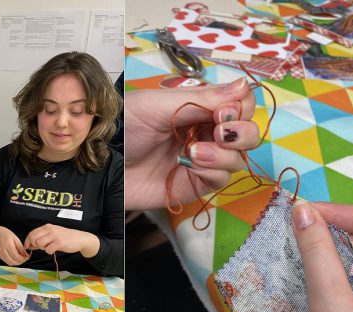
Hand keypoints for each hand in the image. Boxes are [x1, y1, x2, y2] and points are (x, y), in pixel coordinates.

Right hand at [0, 226, 28, 265]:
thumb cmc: (5, 234)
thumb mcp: (15, 238)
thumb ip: (20, 247)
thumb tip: (26, 254)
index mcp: (7, 244)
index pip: (15, 255)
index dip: (22, 258)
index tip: (27, 257)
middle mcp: (3, 250)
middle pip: (12, 261)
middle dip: (20, 262)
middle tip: (25, 258)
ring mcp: (0, 254)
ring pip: (9, 263)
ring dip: (16, 263)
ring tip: (21, 259)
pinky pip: (6, 262)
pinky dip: (12, 262)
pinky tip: (16, 258)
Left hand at [24, 224, 98, 257]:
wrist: (80, 239)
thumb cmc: (66, 237)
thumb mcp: (53, 234)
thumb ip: (42, 238)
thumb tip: (30, 245)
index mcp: (47, 226)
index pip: (32, 233)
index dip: (27, 241)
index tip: (27, 247)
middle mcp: (50, 229)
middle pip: (34, 238)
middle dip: (35, 245)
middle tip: (41, 247)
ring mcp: (55, 236)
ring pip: (40, 244)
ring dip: (43, 248)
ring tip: (50, 247)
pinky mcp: (59, 243)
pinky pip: (48, 250)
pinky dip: (49, 251)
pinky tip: (55, 249)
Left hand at [125, 78, 258, 210]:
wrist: (104, 161)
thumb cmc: (126, 127)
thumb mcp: (161, 105)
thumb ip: (203, 98)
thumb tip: (243, 85)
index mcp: (201, 108)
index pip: (240, 104)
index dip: (240, 108)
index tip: (222, 112)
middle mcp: (206, 132)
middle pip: (248, 132)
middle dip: (241, 132)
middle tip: (219, 132)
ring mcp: (203, 160)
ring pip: (238, 158)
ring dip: (222, 154)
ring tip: (194, 152)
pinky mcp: (195, 184)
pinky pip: (221, 179)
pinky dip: (211, 170)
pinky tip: (190, 165)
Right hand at [292, 202, 352, 311]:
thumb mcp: (332, 302)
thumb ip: (317, 252)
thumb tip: (302, 210)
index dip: (334, 212)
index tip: (296, 214)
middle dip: (328, 235)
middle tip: (289, 234)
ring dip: (325, 259)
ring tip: (291, 257)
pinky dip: (330, 281)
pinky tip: (305, 285)